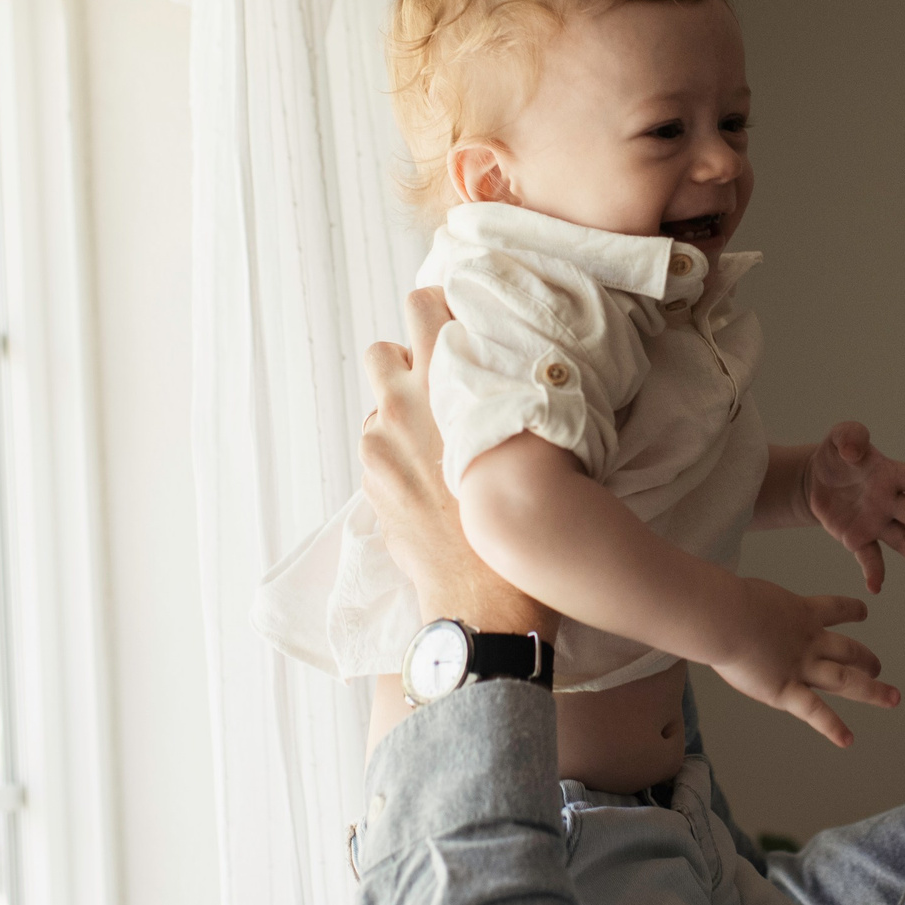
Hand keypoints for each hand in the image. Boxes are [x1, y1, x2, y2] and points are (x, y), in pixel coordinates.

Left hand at [360, 288, 553, 635]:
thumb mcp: (531, 436)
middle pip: (382, 351)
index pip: (422, 306)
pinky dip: (399, 458)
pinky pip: (380, 452)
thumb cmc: (524, 515)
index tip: (458, 327)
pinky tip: (432, 483)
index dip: (440, 312)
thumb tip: (508, 372)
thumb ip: (507, 393)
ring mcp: (381, 449)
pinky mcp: (372, 485)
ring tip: (440, 444)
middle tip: (441, 387)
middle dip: (407, 363)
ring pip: (379, 407)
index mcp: (446, 382)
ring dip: (401, 414)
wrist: (485, 598)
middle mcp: (404, 407)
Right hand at [710, 579, 894, 748]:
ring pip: (845, 679)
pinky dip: (832, 727)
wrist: (724, 617)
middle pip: (847, 650)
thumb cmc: (722, 602)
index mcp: (800, 612)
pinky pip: (815, 711)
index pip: (833, 608)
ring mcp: (802, 666)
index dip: (850, 609)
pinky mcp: (786, 690)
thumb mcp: (741, 595)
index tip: (863, 611)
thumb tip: (724, 602)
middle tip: (878, 667)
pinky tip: (847, 740)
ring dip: (871, 689)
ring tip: (891, 697)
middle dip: (865, 659)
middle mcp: (809, 640)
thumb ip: (745, 605)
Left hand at [804, 422, 904, 592]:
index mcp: (890, 474)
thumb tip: (854, 452)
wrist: (816, 480)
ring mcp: (876, 523)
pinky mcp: (858, 540)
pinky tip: (875, 587)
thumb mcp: (840, 437)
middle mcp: (889, 501)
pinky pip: (869, 557)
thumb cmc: (837, 455)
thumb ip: (850, 435)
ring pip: (901, 539)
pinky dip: (873, 572)